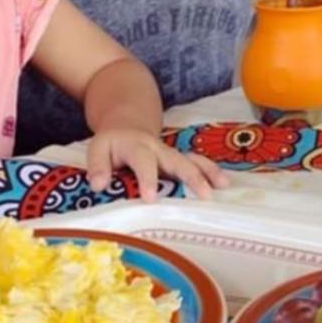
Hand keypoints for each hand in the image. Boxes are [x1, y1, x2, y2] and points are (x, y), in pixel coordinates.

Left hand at [86, 130, 229, 201]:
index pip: (143, 162)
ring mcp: (170, 154)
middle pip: (176, 160)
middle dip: (191, 176)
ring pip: (191, 160)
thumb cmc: (112, 144)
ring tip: (222, 186)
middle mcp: (157, 149)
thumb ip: (97, 166)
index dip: (147, 179)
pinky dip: (210, 171)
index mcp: (136, 146)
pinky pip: (197, 163)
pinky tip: (224, 183)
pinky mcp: (178, 159)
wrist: (127, 124)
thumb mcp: (97, 149)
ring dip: (207, 172)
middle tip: (204, 194)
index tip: (151, 198)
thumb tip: (99, 185)